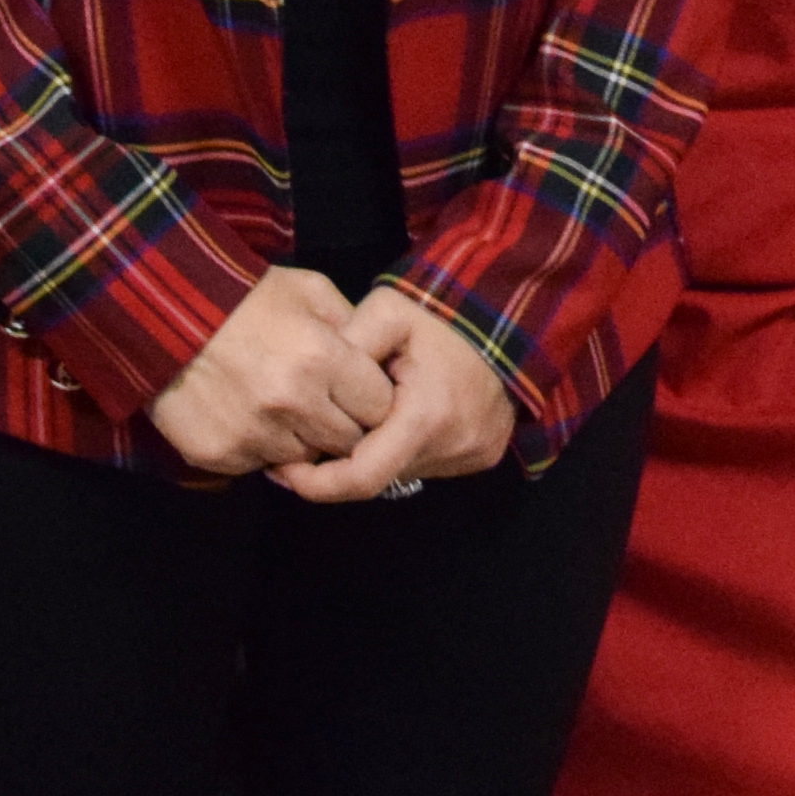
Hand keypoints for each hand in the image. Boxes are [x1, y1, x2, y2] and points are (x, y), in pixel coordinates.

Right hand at [148, 264, 396, 477]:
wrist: (160, 311)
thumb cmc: (244, 297)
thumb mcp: (308, 290)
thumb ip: (353, 324)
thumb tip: (382, 359)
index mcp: (321, 358)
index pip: (379, 406)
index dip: (372, 399)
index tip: (359, 390)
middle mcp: (292, 403)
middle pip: (347, 441)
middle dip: (342, 423)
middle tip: (323, 401)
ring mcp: (254, 433)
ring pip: (304, 458)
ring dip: (300, 438)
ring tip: (281, 404)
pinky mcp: (220, 454)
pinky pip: (259, 464)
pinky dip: (259, 446)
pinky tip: (246, 413)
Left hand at [279, 288, 518, 502]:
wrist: (510, 317)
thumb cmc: (443, 314)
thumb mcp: (386, 311)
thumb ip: (345, 344)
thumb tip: (308, 381)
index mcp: (425, 418)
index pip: (360, 477)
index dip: (316, 484)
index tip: (284, 471)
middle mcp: (452, 447)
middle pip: (379, 477)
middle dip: (341, 464)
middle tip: (312, 440)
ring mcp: (472, 456)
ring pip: (401, 473)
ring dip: (376, 453)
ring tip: (362, 416)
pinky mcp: (482, 455)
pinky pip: (428, 463)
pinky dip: (404, 448)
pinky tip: (398, 417)